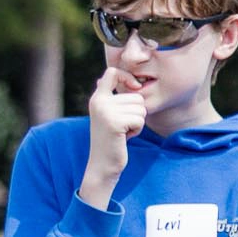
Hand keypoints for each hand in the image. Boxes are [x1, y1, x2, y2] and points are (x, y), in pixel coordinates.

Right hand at [84, 64, 145, 203]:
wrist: (102, 164)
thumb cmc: (111, 139)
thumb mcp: (107, 114)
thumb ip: (109, 97)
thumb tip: (106, 76)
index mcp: (97, 98)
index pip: (112, 72)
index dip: (127, 77)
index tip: (135, 87)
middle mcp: (99, 102)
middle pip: (136, 96)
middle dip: (136, 113)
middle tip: (122, 126)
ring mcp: (105, 112)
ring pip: (140, 108)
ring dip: (137, 122)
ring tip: (122, 132)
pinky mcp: (114, 122)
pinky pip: (139, 119)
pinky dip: (137, 130)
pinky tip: (124, 137)